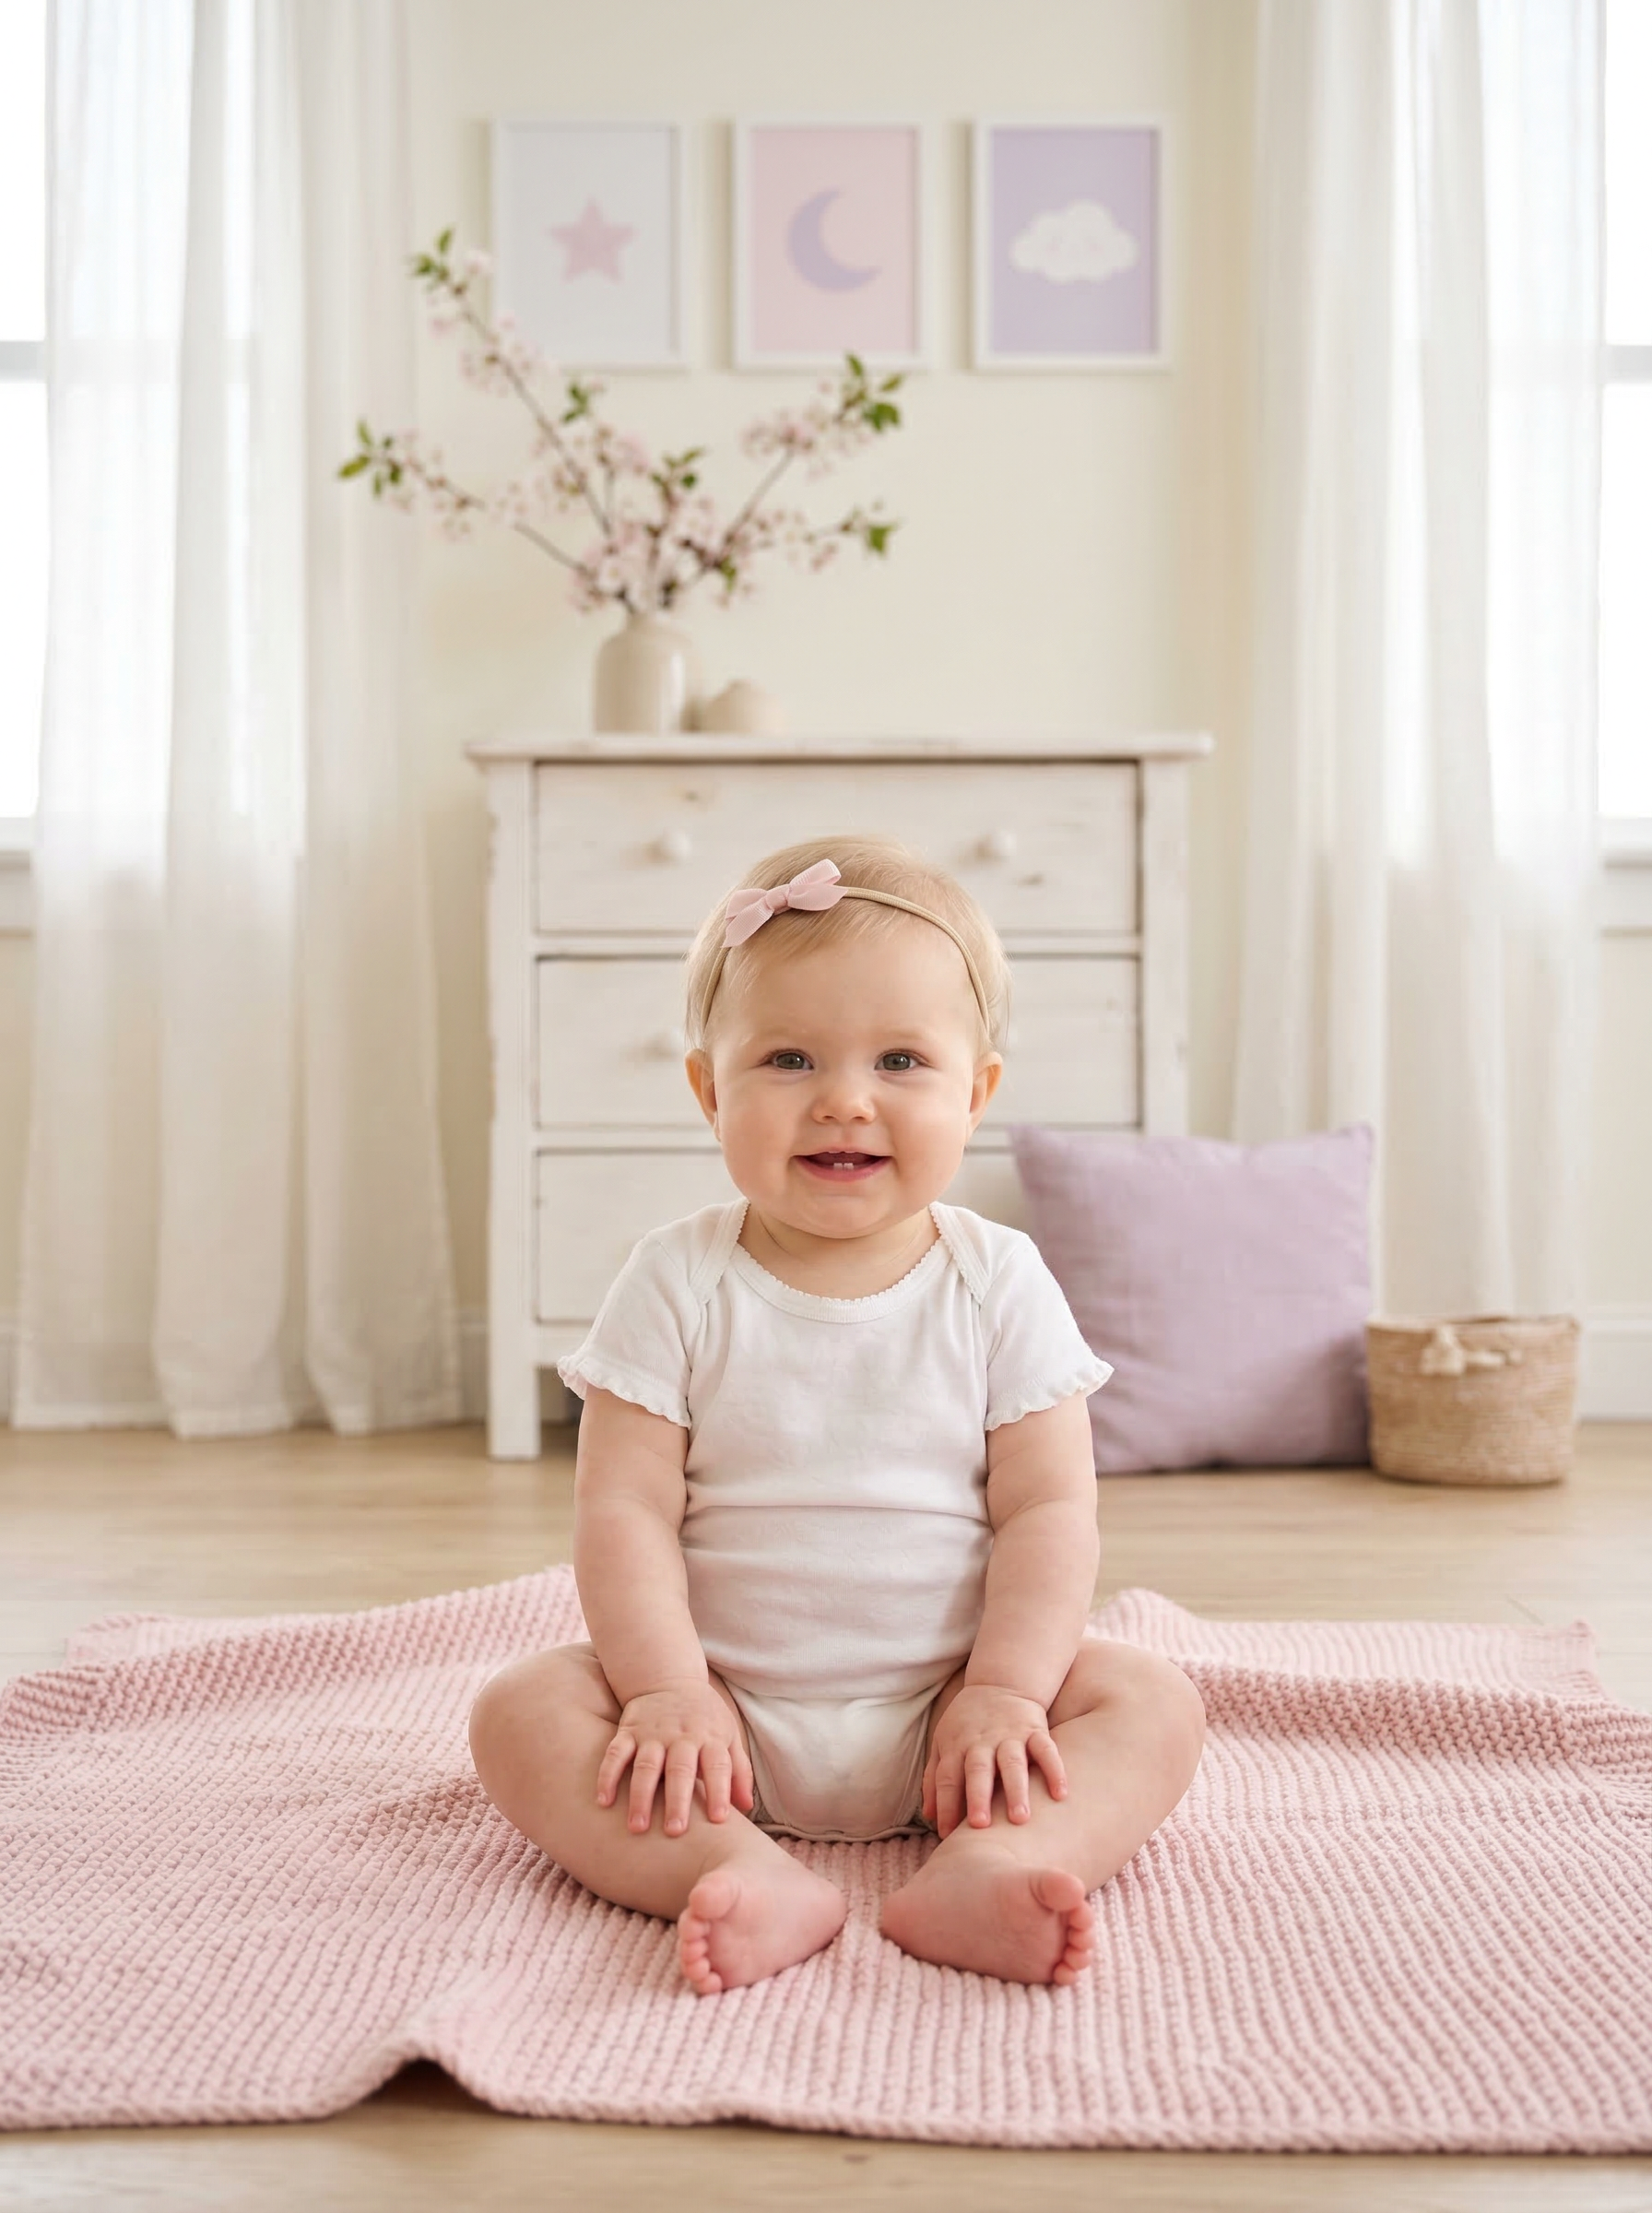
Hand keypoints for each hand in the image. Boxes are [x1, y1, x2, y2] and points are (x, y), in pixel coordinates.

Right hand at [595, 1679, 754, 1837]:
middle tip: (674, 1832)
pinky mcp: (628, 1730)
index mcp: (710, 1738)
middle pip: (680, 1770)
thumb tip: (746, 1806)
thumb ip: (738, 1770)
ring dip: (640, 1796)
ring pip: (646, 1766)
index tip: (718, 1820)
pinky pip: (616, 1753)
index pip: (718, 1766)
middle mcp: (681, 1736)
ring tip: (637, 1827)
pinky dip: (608, 1775)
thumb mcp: (728, 1735)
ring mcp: (652, 1733)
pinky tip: (604, 1800)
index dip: (720, 1791)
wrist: (669, 1679)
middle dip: (677, 1801)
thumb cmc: (705, 1718)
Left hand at [923, 1684, 1066, 1838]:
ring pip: (1012, 1763)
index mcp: (957, 1745)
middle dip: (978, 1797)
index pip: (947, 1777)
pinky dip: (1055, 1770)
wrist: (1001, 1682)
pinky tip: (1060, 1794)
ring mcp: (1011, 1735)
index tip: (947, 1834)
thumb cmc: (968, 1722)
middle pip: (978, 1770)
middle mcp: (982, 1741)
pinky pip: (1047, 1750)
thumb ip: (935, 1778)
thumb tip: (929, 1815)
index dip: (946, 1805)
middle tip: (980, 1826)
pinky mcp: (1036, 1730)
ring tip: (1020, 1818)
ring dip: (1016, 1790)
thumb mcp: (943, 1742)